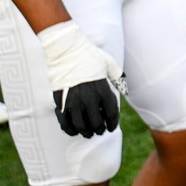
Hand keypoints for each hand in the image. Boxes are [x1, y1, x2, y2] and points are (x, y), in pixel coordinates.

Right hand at [37, 21, 125, 138]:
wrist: (67, 52)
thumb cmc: (90, 56)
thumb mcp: (109, 64)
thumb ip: (118, 77)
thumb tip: (124, 87)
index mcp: (103, 90)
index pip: (111, 113)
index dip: (113, 123)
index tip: (112, 127)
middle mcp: (89, 98)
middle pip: (97, 123)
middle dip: (100, 129)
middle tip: (100, 131)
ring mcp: (74, 101)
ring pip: (81, 126)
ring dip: (86, 132)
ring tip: (89, 133)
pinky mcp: (61, 102)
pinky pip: (65, 122)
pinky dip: (70, 130)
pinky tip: (74, 131)